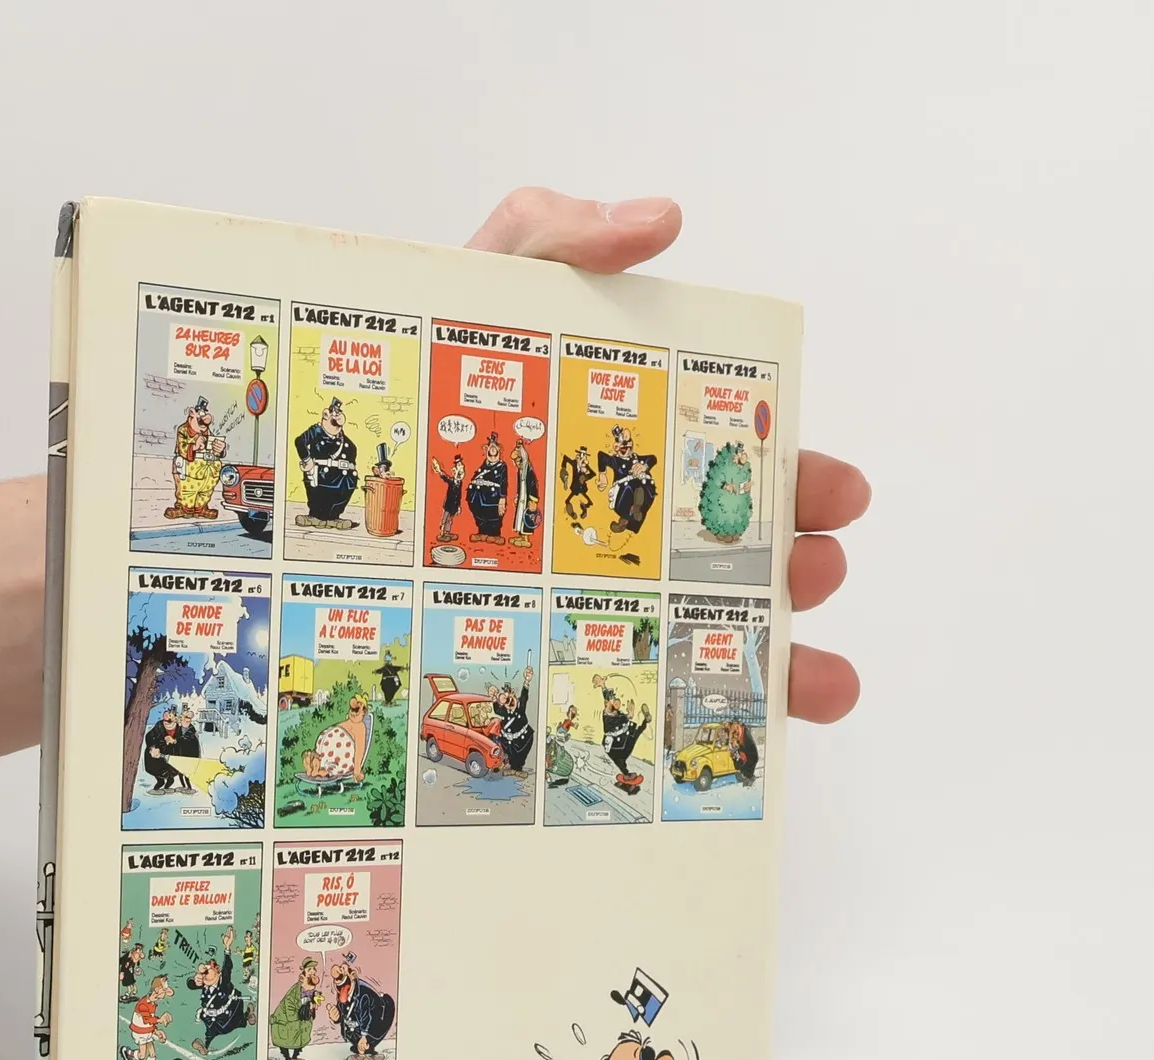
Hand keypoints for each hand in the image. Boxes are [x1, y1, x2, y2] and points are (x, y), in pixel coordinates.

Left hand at [467, 189, 867, 722]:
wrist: (320, 470)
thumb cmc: (415, 373)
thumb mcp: (479, 287)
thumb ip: (556, 236)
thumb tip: (661, 221)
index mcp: (630, 443)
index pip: (729, 458)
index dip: (792, 473)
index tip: (834, 493)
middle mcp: (625, 525)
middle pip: (732, 553)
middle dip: (797, 569)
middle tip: (815, 573)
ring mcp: (591, 597)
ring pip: (707, 636)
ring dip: (779, 660)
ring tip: (818, 681)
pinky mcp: (554, 662)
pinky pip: (639, 700)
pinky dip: (701, 723)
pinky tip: (738, 744)